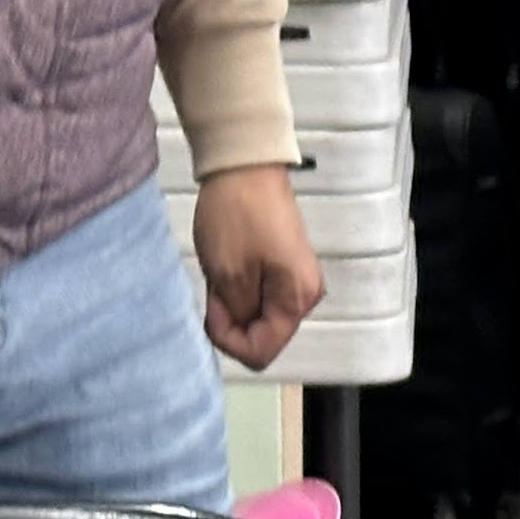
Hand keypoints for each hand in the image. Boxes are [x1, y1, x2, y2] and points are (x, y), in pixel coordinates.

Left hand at [194, 165, 324, 370]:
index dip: (229, 339)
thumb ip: (238, 315)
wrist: (246, 167)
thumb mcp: (228, 274)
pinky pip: (260, 296)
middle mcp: (306, 296)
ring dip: (234, 303)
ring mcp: (297, 281)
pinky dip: (239, 289)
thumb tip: (245, 331)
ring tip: (222, 271)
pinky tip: (230, 265)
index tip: (213, 308)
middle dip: (232, 320)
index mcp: (297, 300)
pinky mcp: (286, 268)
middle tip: (215, 286)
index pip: (261, 351)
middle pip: (263, 335)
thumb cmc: (236, 217)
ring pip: (259, 316)